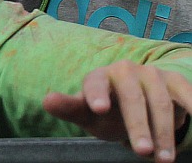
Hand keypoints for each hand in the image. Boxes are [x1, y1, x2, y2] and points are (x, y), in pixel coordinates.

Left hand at [44, 61, 191, 161]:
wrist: (137, 104)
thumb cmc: (107, 111)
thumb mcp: (88, 114)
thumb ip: (70, 108)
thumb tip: (47, 101)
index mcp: (99, 76)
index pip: (95, 83)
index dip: (96, 94)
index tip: (98, 110)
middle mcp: (125, 71)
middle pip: (132, 98)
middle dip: (138, 126)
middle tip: (142, 151)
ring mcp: (152, 75)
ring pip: (160, 103)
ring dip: (164, 132)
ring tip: (163, 159)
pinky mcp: (175, 82)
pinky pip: (186, 94)